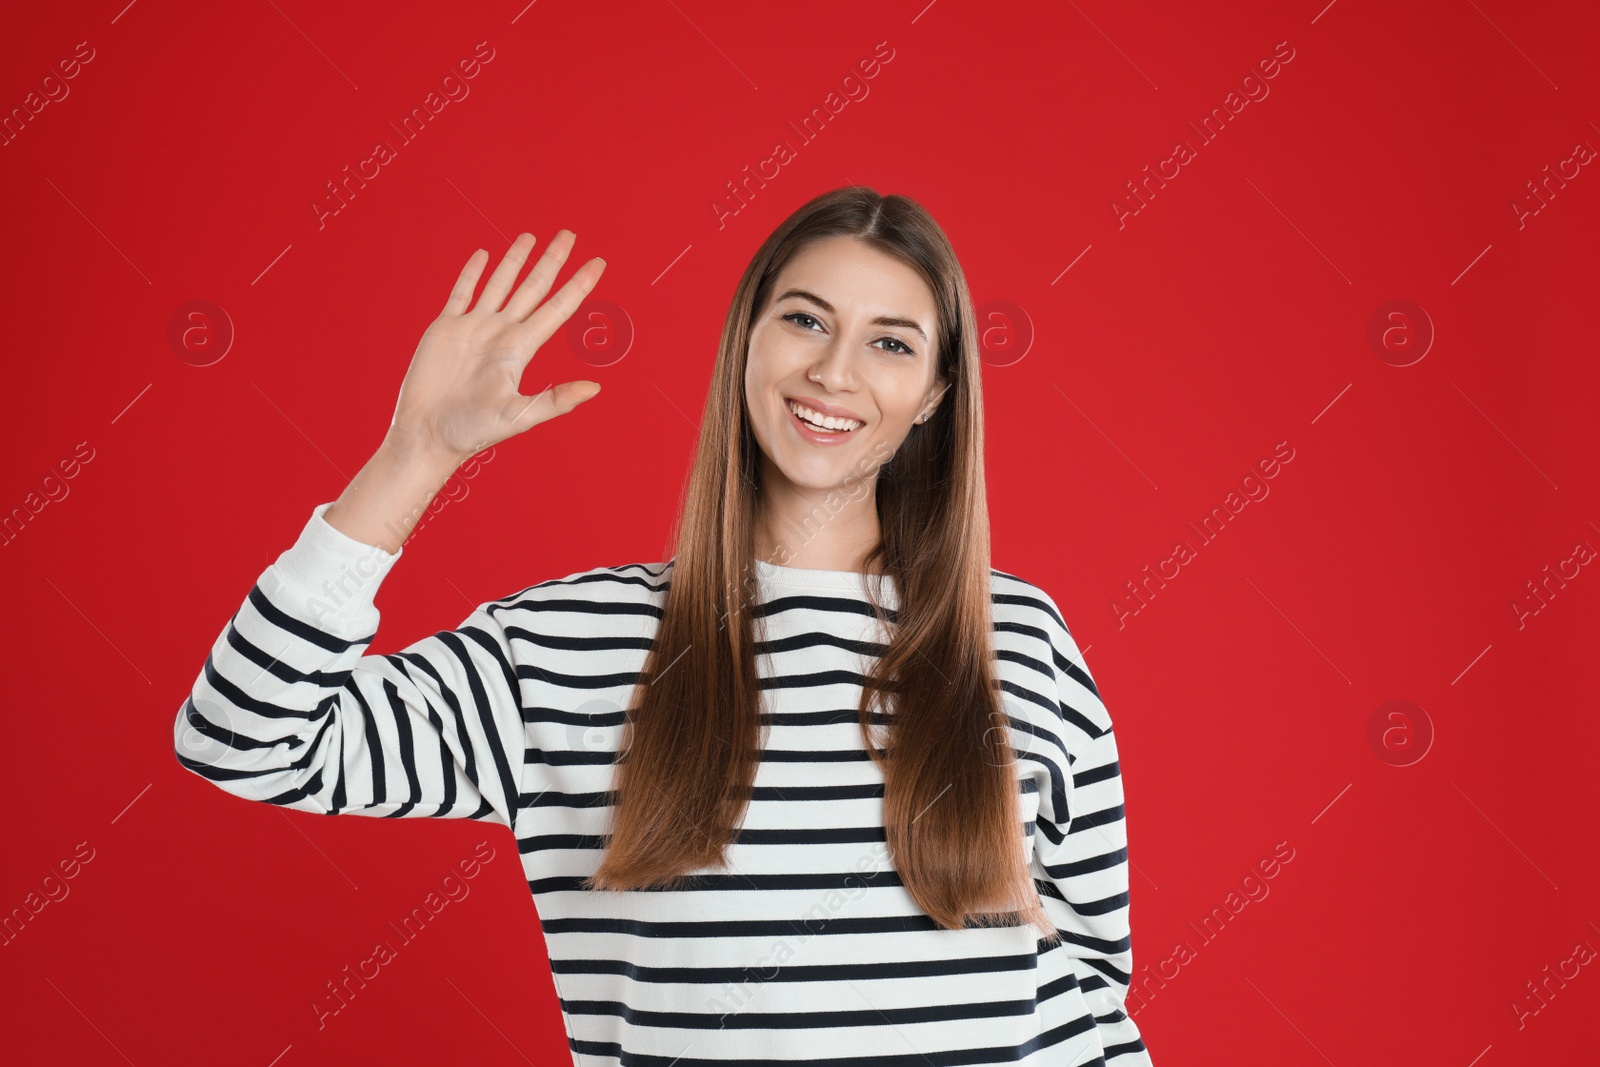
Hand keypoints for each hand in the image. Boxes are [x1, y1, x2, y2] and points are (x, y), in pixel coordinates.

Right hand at [386, 230, 605, 465]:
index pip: (557, 309)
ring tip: (530, 236)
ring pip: (500, 284)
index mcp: (520, 350)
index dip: (578, 285)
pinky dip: (472, 274)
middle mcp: (501, 334)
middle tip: (569, 234)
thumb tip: (595, 388)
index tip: (598, 262)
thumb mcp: (519, 415)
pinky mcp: (445, 328)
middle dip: (551, 261)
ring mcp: (474, 328)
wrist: (427, 435)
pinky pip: (461, 293)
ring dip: (515, 260)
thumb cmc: (472, 431)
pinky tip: (484, 256)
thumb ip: (556, 401)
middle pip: (533, 288)